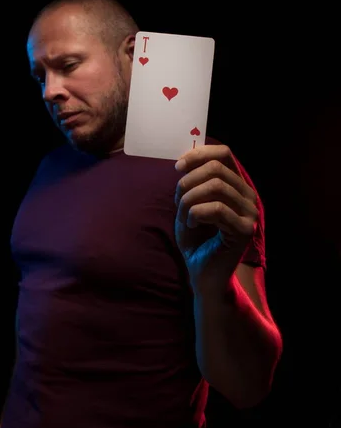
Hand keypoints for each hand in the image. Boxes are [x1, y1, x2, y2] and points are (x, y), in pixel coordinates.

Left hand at [174, 144, 258, 287]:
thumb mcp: (190, 204)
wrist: (201, 274)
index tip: (178, 167)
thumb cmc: (196, 239)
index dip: (199, 154)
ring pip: (215, 187)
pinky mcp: (245, 230)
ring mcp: (250, 213)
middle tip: (178, 202)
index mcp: (237, 186)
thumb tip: (185, 161)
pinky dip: (196, 214)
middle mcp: (248, 196)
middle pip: (216, 169)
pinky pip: (216, 209)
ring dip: (190, 200)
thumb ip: (192, 182)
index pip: (225, 154)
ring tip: (185, 216)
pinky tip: (191, 224)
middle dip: (188, 183)